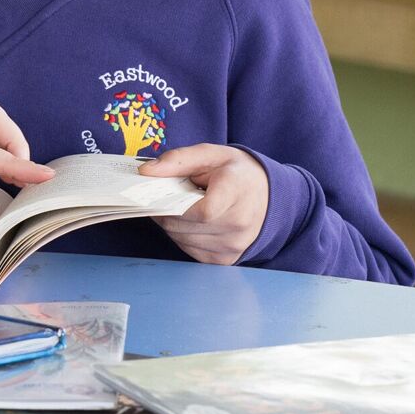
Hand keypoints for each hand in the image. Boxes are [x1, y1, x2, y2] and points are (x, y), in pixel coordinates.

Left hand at [137, 144, 268, 265]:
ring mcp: (233, 245)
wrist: (269, 195)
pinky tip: (193, 222)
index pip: (199, 211)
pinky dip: (184, 236)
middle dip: (166, 212)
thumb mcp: (210, 154)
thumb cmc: (237, 173)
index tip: (161, 191)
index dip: (172, 204)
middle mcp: (238, 224)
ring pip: (181, 240)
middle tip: (168, 196)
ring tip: (184, 207)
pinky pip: (190, 250)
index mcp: (236, 193)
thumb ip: (177, 160)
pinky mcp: (226, 259)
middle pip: (183, 226)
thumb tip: (145, 172)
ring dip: (173, 225)